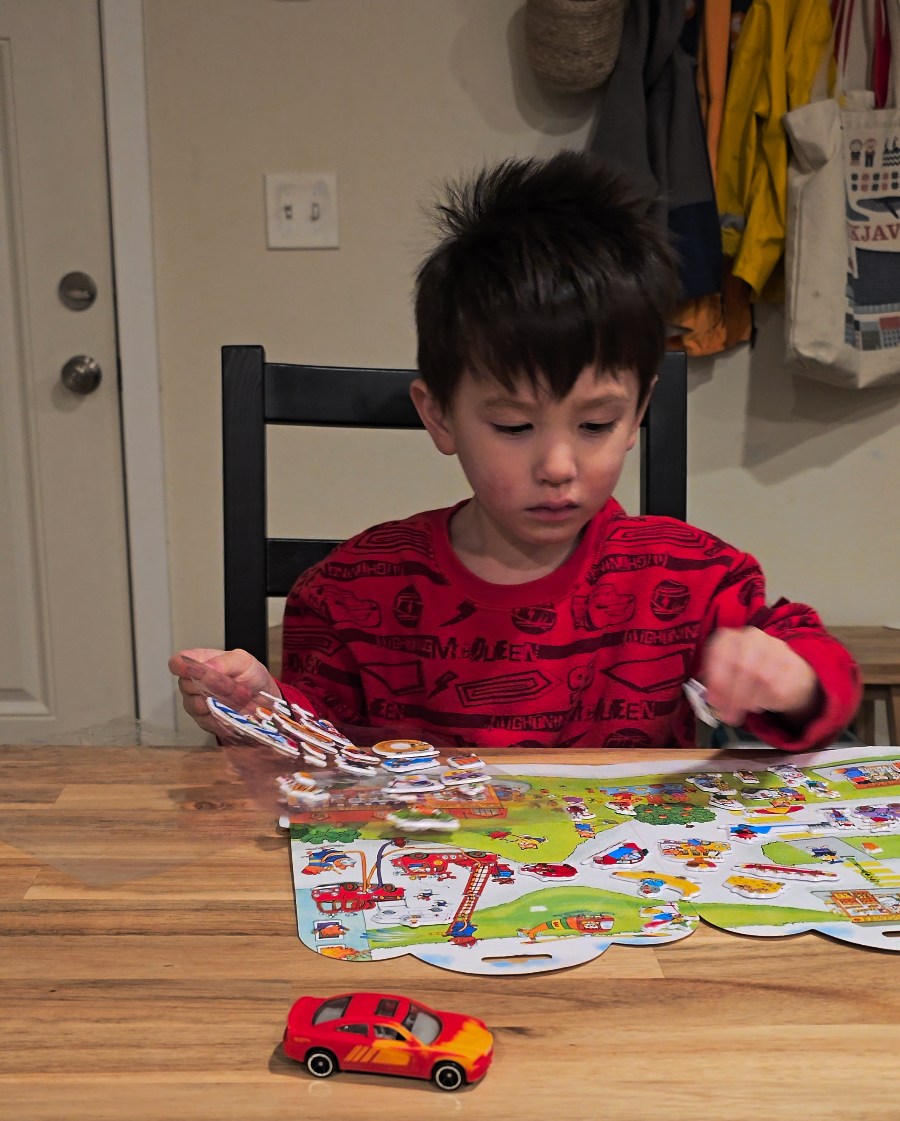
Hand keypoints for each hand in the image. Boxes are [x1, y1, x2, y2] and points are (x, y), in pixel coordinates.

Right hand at [168, 647, 280, 734]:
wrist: (263, 701)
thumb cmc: (251, 676)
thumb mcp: (244, 661)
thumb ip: (224, 661)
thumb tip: (205, 667)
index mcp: (200, 661)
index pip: (177, 662)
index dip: (180, 667)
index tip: (195, 672)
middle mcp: (193, 682)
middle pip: (185, 685)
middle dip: (210, 686)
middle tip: (231, 686)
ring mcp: (196, 703)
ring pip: (194, 705)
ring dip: (217, 702)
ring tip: (235, 698)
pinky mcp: (203, 721)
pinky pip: (205, 720)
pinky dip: (220, 715)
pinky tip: (231, 710)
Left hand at [700, 627, 819, 727]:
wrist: (788, 674)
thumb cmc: (748, 675)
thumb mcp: (727, 675)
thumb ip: (717, 686)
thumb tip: (712, 700)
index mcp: (731, 637)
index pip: (720, 652)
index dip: (716, 679)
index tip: (713, 701)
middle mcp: (754, 637)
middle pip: (742, 667)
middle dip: (733, 695)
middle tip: (728, 715)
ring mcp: (776, 650)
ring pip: (761, 678)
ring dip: (749, 700)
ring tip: (743, 710)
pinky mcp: (794, 667)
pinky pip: (778, 688)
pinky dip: (765, 701)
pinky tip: (760, 703)